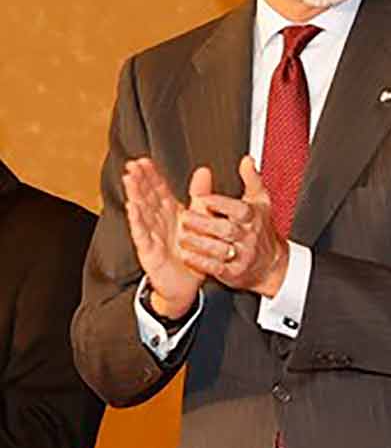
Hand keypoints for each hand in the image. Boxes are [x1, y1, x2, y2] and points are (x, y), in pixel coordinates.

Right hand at [122, 159, 204, 318]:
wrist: (186, 287)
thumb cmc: (189, 255)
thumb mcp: (200, 221)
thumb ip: (201, 196)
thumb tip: (204, 171)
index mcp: (170, 214)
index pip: (158, 189)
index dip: (151, 175)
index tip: (145, 160)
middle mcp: (158, 222)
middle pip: (147, 196)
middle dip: (139, 179)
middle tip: (133, 164)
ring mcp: (151, 236)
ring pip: (141, 211)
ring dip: (134, 194)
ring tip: (129, 179)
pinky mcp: (149, 251)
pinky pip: (142, 234)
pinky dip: (137, 220)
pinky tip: (132, 207)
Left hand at [177, 156, 287, 296]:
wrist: (272, 264)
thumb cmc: (262, 230)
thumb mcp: (260, 202)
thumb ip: (251, 179)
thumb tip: (246, 160)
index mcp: (253, 218)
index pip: (238, 209)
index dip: (220, 204)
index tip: (203, 200)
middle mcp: (248, 237)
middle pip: (226, 230)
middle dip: (204, 224)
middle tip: (185, 217)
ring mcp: (242, 256)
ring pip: (220, 249)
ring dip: (199, 243)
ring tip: (183, 236)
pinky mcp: (234, 273)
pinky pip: (217, 268)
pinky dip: (201, 262)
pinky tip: (187, 255)